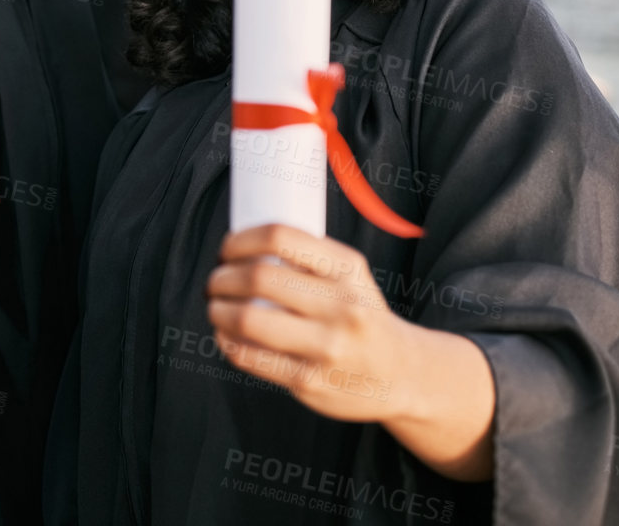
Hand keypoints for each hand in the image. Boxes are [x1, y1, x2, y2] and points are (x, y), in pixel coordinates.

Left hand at [206, 224, 493, 479]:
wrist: (403, 373)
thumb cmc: (360, 314)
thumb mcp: (349, 276)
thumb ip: (306, 259)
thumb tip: (239, 247)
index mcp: (347, 269)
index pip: (279, 236)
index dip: (239, 240)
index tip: (227, 249)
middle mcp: (342, 306)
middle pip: (258, 278)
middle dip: (222, 277)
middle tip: (215, 281)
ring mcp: (326, 347)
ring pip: (248, 320)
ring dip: (218, 310)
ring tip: (215, 307)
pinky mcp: (309, 382)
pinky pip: (250, 357)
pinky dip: (226, 341)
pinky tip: (226, 335)